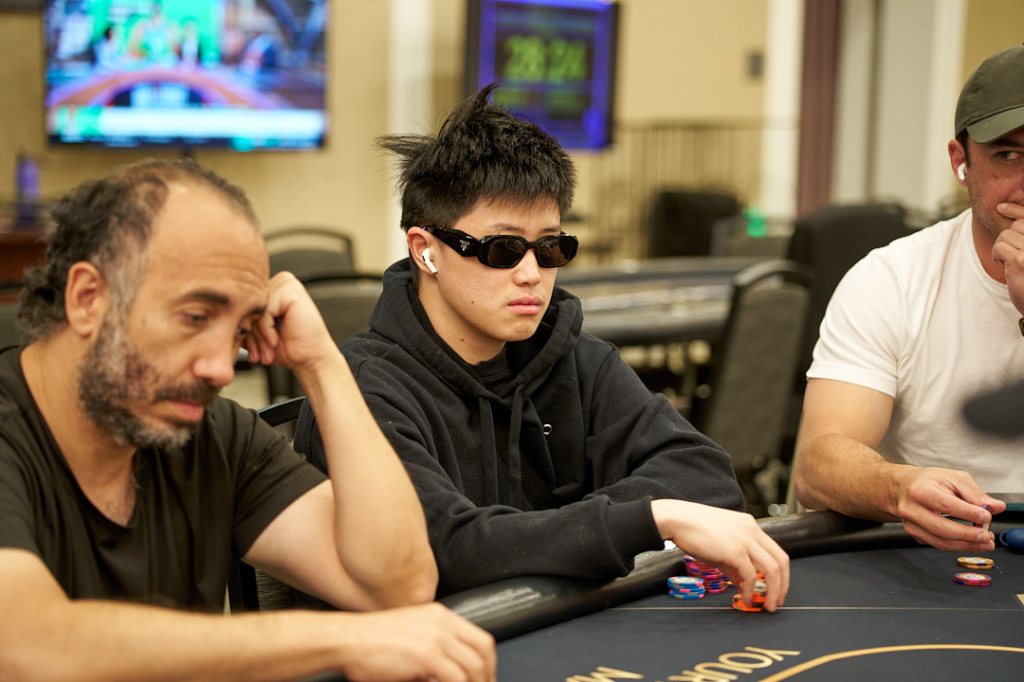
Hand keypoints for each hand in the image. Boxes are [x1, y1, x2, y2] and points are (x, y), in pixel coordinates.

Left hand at [246, 272, 335, 369]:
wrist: (311, 358)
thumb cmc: (287, 347)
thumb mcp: (256, 333)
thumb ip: (241, 321)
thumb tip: (213, 320)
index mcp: (270, 288)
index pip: (242, 304)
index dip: (244, 330)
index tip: (251, 352)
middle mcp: (278, 281)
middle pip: (247, 306)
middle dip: (249, 335)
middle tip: (257, 356)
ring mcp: (286, 283)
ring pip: (254, 309)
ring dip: (258, 336)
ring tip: (266, 353)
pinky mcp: (291, 290)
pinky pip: (264, 311)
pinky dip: (267, 331)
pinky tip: (276, 341)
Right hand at [342, 603, 495, 681]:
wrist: (349, 639)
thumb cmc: (371, 640)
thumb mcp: (411, 635)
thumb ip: (433, 648)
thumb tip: (447, 672)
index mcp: (439, 615)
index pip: (479, 637)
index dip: (488, 661)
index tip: (486, 675)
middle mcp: (442, 623)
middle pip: (483, 650)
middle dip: (487, 675)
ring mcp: (436, 638)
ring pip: (474, 667)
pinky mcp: (428, 655)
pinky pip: (457, 678)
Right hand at [651, 500, 788, 611]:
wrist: (677, 520)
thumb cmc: (694, 531)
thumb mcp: (720, 546)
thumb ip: (735, 565)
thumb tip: (745, 585)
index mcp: (751, 527)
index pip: (776, 552)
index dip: (781, 574)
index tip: (776, 590)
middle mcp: (753, 531)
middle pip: (781, 561)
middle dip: (782, 586)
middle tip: (776, 602)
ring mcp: (745, 540)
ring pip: (772, 569)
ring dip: (772, 591)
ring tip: (766, 605)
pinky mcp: (735, 550)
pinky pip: (750, 575)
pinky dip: (751, 590)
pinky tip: (745, 598)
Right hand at [892, 466, 1005, 551]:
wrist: (903, 487)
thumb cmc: (929, 481)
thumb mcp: (953, 478)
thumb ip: (975, 493)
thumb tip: (995, 506)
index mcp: (920, 490)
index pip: (946, 504)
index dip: (968, 512)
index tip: (987, 516)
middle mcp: (911, 509)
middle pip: (941, 528)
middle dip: (968, 535)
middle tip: (987, 536)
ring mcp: (911, 524)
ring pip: (940, 541)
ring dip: (966, 545)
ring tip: (985, 543)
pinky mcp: (915, 534)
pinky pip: (939, 544)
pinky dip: (958, 546)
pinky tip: (971, 542)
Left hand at [992, 202, 1023, 314]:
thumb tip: (1005, 209)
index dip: (1016, 209)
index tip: (1000, 207)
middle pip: (1018, 225)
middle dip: (1009, 237)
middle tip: (1012, 254)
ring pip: (1006, 235)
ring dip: (1003, 248)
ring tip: (1011, 262)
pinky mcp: (1021, 261)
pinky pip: (1000, 247)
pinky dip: (997, 255)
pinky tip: (1003, 264)